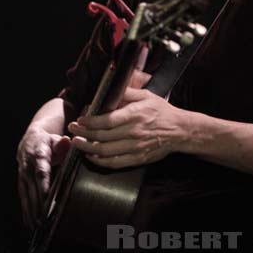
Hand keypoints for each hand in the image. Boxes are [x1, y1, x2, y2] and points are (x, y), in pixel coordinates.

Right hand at [16, 125, 69, 228]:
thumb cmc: (48, 142)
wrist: (30, 141)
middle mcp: (28, 166)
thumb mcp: (55, 139)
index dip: (43, 183)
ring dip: (31, 210)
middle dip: (38, 203)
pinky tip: (29, 223)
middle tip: (44, 218)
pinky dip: (25, 211)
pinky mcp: (21, 182)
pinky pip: (23, 198)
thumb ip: (62, 143)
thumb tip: (67, 141)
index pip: (42, 170)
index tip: (46, 196)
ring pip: (26, 194)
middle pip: (33, 186)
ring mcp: (23, 175)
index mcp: (39, 154)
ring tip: (37, 225)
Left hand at [68, 86, 185, 168]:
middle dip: (83, 133)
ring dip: (87, 148)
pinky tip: (92, 156)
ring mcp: (135, 147)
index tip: (80, 120)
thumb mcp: (146, 95)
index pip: (107, 120)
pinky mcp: (138, 158)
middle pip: (102, 136)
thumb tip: (110, 89)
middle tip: (72, 130)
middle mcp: (134, 132)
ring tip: (77, 143)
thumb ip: (127, 92)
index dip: (90, 121)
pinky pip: (116, 163)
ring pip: (106, 151)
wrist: (179, 130)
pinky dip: (101, 161)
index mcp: (134, 115)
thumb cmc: (161, 111)